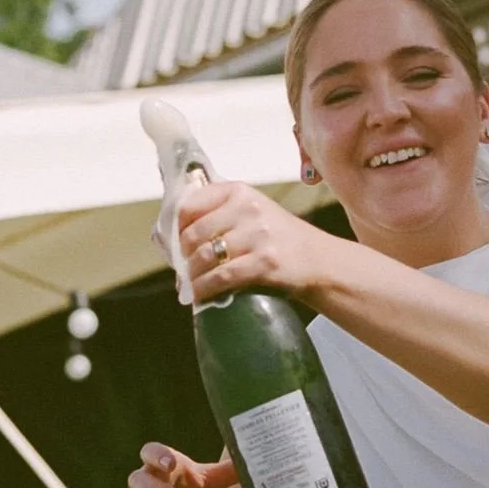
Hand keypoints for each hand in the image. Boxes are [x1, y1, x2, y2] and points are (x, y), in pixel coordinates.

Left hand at [178, 181, 327, 304]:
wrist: (317, 260)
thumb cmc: (278, 237)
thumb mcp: (251, 211)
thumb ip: (218, 213)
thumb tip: (171, 236)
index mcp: (239, 192)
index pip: (189, 206)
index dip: (176, 228)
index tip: (177, 244)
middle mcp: (248, 208)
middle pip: (193, 234)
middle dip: (182, 256)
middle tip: (185, 269)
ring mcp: (258, 235)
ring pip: (204, 257)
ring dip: (192, 276)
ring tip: (191, 284)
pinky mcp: (265, 262)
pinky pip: (221, 278)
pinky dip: (204, 289)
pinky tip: (200, 295)